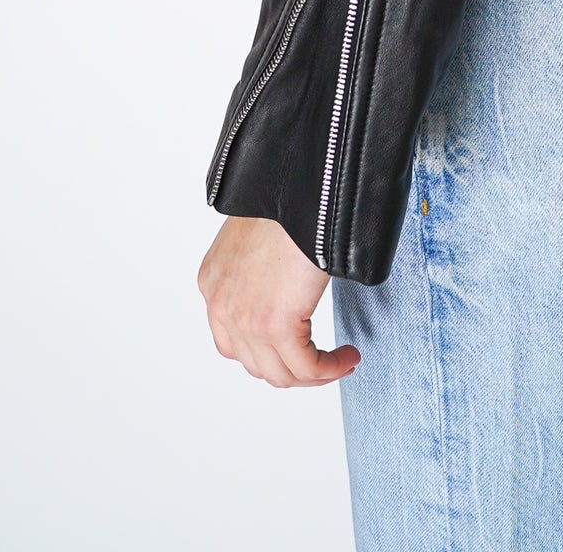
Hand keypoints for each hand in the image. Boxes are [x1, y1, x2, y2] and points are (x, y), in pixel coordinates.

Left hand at [197, 214, 360, 386]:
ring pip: (282, 373)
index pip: (233, 343)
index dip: (269, 353)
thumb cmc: (287, 197)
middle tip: (324, 361)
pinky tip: (348, 358)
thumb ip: (257, 271)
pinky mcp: (275, 325)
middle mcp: (222, 305)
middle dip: (293, 367)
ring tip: (341, 361)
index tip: (299, 348)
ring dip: (314, 375)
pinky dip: (330, 369)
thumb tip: (283, 290)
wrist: (297, 186)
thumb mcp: (256, 237)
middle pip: (257, 363)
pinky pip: (307, 368)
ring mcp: (245, 319)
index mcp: (214, 283)